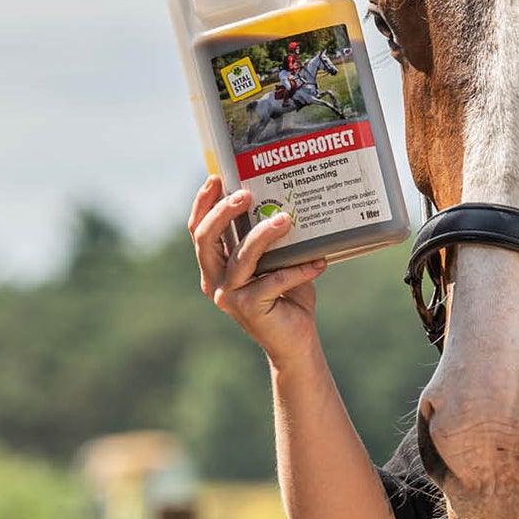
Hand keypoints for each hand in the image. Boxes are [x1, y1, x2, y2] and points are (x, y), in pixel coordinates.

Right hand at [189, 176, 326, 365]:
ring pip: (242, 257)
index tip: (215, 177)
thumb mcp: (277, 263)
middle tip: (244, 193)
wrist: (296, 342)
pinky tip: (319, 262)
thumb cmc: (288, 297)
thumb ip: (271, 241)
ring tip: (285, 219)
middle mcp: (214, 280)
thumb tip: (286, 203)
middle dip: (223, 212)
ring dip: (264, 235)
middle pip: (206, 239)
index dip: (203, 203)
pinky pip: (274, 280)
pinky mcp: (249, 308)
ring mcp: (228, 296)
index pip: (199, 230)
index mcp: (215, 266)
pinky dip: (298, 270)